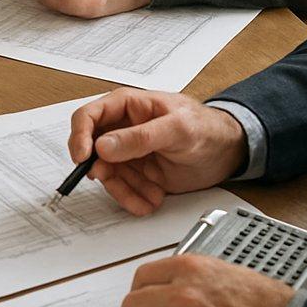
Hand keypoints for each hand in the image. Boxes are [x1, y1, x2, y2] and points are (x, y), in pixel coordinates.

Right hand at [68, 88, 246, 214]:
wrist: (227, 151)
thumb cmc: (205, 127)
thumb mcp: (175, 129)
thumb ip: (139, 137)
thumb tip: (102, 145)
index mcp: (126, 106)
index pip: (89, 116)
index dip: (79, 136)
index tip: (82, 158)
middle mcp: (122, 128)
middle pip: (93, 150)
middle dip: (102, 170)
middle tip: (113, 181)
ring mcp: (128, 152)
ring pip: (107, 175)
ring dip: (124, 190)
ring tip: (149, 196)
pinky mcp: (137, 173)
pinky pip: (123, 189)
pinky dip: (134, 199)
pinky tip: (151, 201)